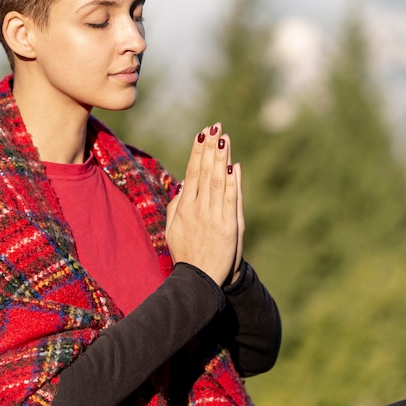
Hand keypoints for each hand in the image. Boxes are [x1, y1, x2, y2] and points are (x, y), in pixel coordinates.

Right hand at [165, 124, 242, 286]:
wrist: (199, 279)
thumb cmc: (186, 252)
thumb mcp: (173, 228)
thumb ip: (176, 204)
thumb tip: (184, 182)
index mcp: (184, 207)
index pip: (192, 172)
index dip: (198, 151)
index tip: (202, 133)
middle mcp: (197, 208)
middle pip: (204, 171)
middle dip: (210, 147)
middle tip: (215, 126)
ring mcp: (213, 216)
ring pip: (217, 181)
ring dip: (221, 157)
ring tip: (224, 137)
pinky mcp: (228, 226)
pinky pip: (230, 199)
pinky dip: (231, 182)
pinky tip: (232, 166)